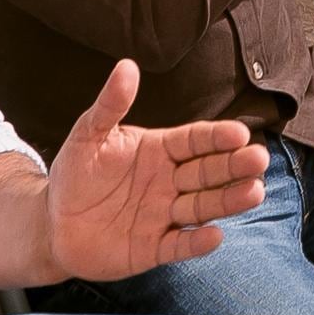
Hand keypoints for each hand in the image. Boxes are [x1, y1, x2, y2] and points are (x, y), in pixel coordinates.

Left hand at [42, 60, 270, 281]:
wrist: (54, 223)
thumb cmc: (76, 174)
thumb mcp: (89, 134)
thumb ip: (110, 104)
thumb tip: (127, 66)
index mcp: (159, 150)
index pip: (195, 141)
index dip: (216, 137)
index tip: (240, 132)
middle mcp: (169, 182)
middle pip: (207, 172)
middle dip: (234, 166)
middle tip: (259, 160)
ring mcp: (164, 215)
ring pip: (202, 206)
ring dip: (228, 200)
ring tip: (254, 192)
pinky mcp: (153, 247)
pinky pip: (178, 245)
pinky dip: (196, 242)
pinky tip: (215, 235)